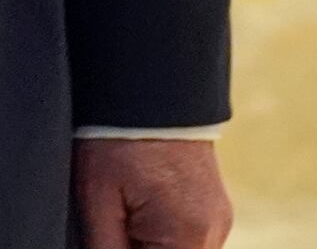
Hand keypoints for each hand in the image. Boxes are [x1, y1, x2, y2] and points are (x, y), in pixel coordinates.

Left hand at [75, 138, 228, 248]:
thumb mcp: (97, 200)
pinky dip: (161, 240)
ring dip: (148, 248)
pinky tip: (136, 218)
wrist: (150, 84)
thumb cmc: (117, 139)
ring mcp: (218, 221)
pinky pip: (187, 242)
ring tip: (121, 221)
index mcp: (187, 237)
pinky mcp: (214, 209)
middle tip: (112, 227)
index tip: (103, 242)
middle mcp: (213, 234)